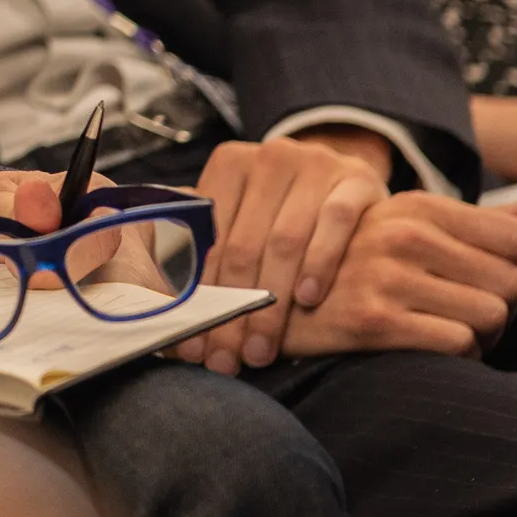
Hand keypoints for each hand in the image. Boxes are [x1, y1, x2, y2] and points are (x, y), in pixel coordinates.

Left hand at [171, 131, 388, 369]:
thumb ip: (206, 244)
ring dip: (272, 305)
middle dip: (233, 310)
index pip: (207, 236)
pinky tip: (307, 300)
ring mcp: (316, 165)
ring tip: (261, 349)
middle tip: (227, 358)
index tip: (192, 341)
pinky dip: (318, 265)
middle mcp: (270, 157)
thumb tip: (159, 298)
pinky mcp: (357, 180)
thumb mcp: (245, 215)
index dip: (197, 292)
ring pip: (285, 241)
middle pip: (243, 245)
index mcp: (230, 164)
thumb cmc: (286, 211)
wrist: (350, 181)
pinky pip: (334, 224)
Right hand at [277, 194, 516, 357]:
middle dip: (506, 306)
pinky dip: (460, 355)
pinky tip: (433, 347)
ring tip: (456, 332)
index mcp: (416, 207)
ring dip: (484, 334)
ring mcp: (388, 277)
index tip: (516, 281)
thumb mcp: (401, 223)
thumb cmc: (348, 264)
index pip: (514, 236)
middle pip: (511, 280)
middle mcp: (404, 235)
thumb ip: (472, 220)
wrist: (270, 298)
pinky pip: (460, 344)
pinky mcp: (375, 322)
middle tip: (478, 315)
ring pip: (492, 315)